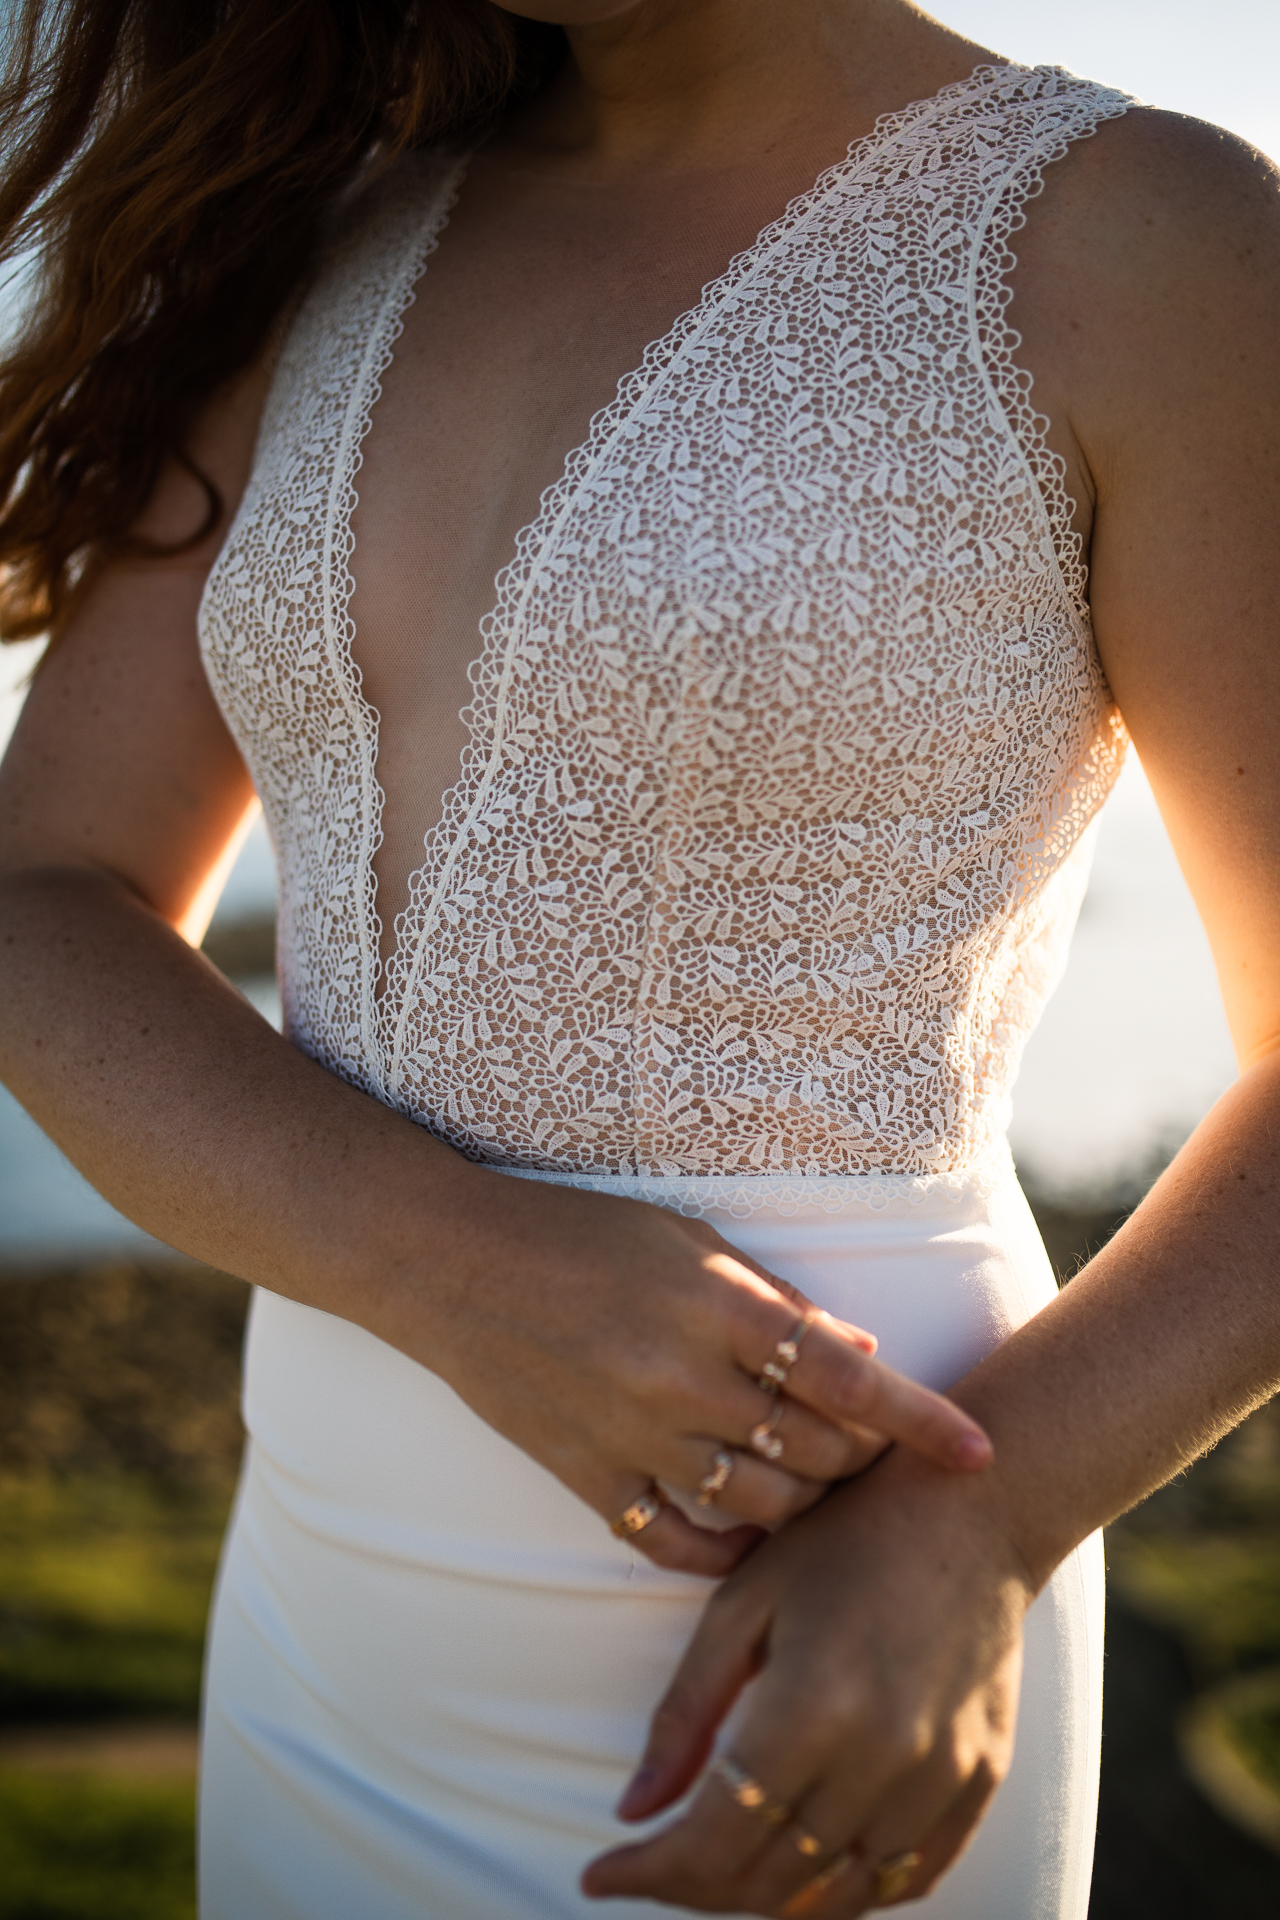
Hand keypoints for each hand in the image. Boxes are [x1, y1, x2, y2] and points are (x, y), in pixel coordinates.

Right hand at [409, 1166, 992, 1578]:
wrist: (451, 1265)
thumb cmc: (578, 1234)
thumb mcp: (687, 1241)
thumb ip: (773, 1301)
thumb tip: (860, 1349)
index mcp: (715, 1304)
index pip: (846, 1373)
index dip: (920, 1418)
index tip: (977, 1452)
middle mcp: (682, 1376)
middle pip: (816, 1448)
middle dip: (863, 1457)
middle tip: (872, 1448)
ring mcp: (633, 1434)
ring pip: (762, 1502)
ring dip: (806, 1500)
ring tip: (815, 1480)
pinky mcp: (589, 1476)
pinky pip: (678, 1542)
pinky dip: (726, 1546)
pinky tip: (746, 1530)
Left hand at [582, 1448, 1034, 1911]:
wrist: (968, 1511)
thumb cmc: (842, 1540)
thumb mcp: (743, 1604)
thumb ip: (686, 1711)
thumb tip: (633, 1810)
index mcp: (812, 1705)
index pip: (715, 1838)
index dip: (651, 1871)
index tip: (601, 1874)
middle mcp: (883, 1755)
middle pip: (771, 1878)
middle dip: (695, 1886)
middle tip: (652, 1866)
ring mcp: (941, 1775)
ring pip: (838, 1895)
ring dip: (768, 1898)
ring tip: (718, 1871)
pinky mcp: (980, 1780)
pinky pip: (907, 1877)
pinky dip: (847, 1893)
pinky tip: (803, 1870)